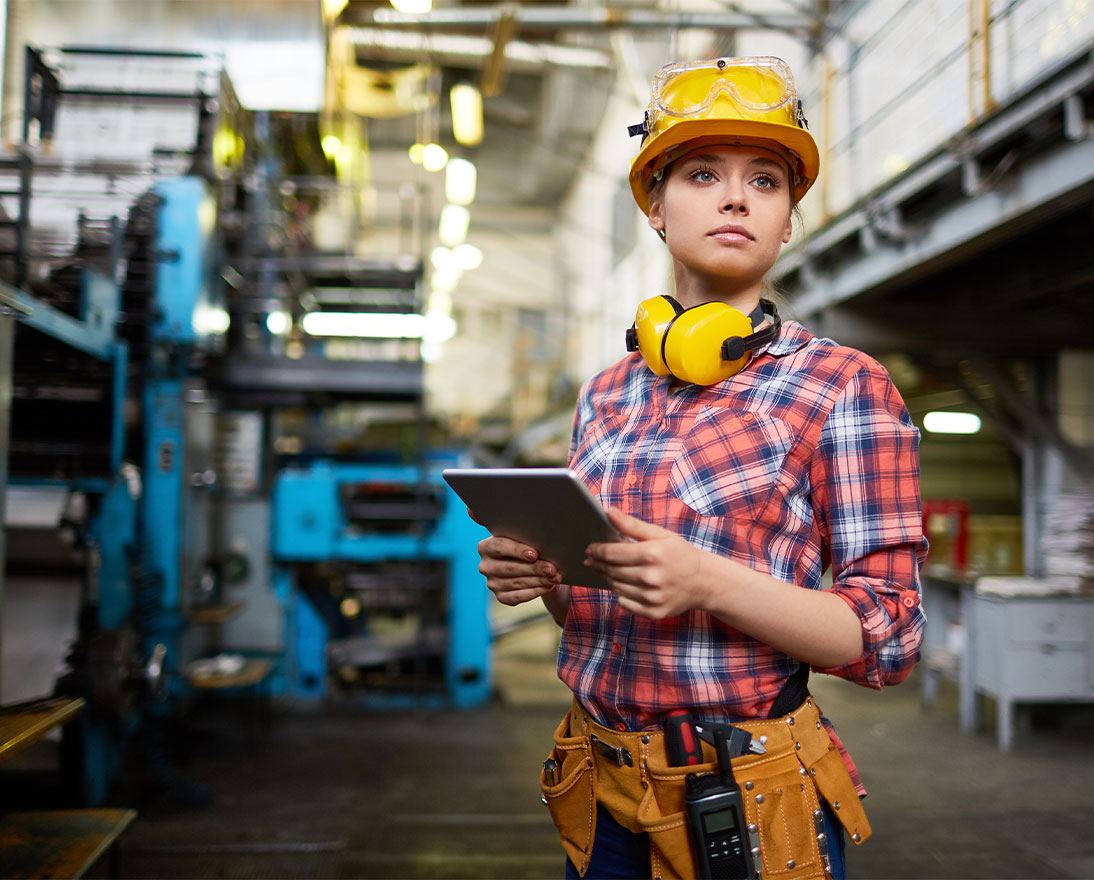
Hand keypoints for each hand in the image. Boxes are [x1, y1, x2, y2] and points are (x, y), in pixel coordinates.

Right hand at [477, 533, 563, 606]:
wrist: (526, 563)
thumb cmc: (525, 545)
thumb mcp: (522, 538)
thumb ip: (525, 537)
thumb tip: (542, 539)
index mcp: (485, 547)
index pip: (499, 546)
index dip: (517, 550)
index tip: (535, 554)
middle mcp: (485, 566)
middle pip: (510, 567)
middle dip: (534, 568)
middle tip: (552, 568)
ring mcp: (492, 583)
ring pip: (517, 583)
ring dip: (539, 580)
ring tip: (555, 577)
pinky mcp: (501, 596)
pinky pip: (518, 597)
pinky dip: (536, 591)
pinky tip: (549, 586)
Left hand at [584, 508, 710, 618]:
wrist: (704, 581)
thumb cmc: (679, 554)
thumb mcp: (659, 534)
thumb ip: (631, 524)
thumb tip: (607, 511)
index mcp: (652, 554)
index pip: (611, 553)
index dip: (597, 550)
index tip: (590, 548)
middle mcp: (651, 577)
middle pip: (611, 571)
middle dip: (599, 564)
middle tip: (592, 559)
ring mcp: (652, 598)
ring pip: (616, 588)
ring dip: (609, 578)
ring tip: (609, 570)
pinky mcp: (654, 613)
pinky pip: (625, 604)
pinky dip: (621, 595)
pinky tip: (625, 586)